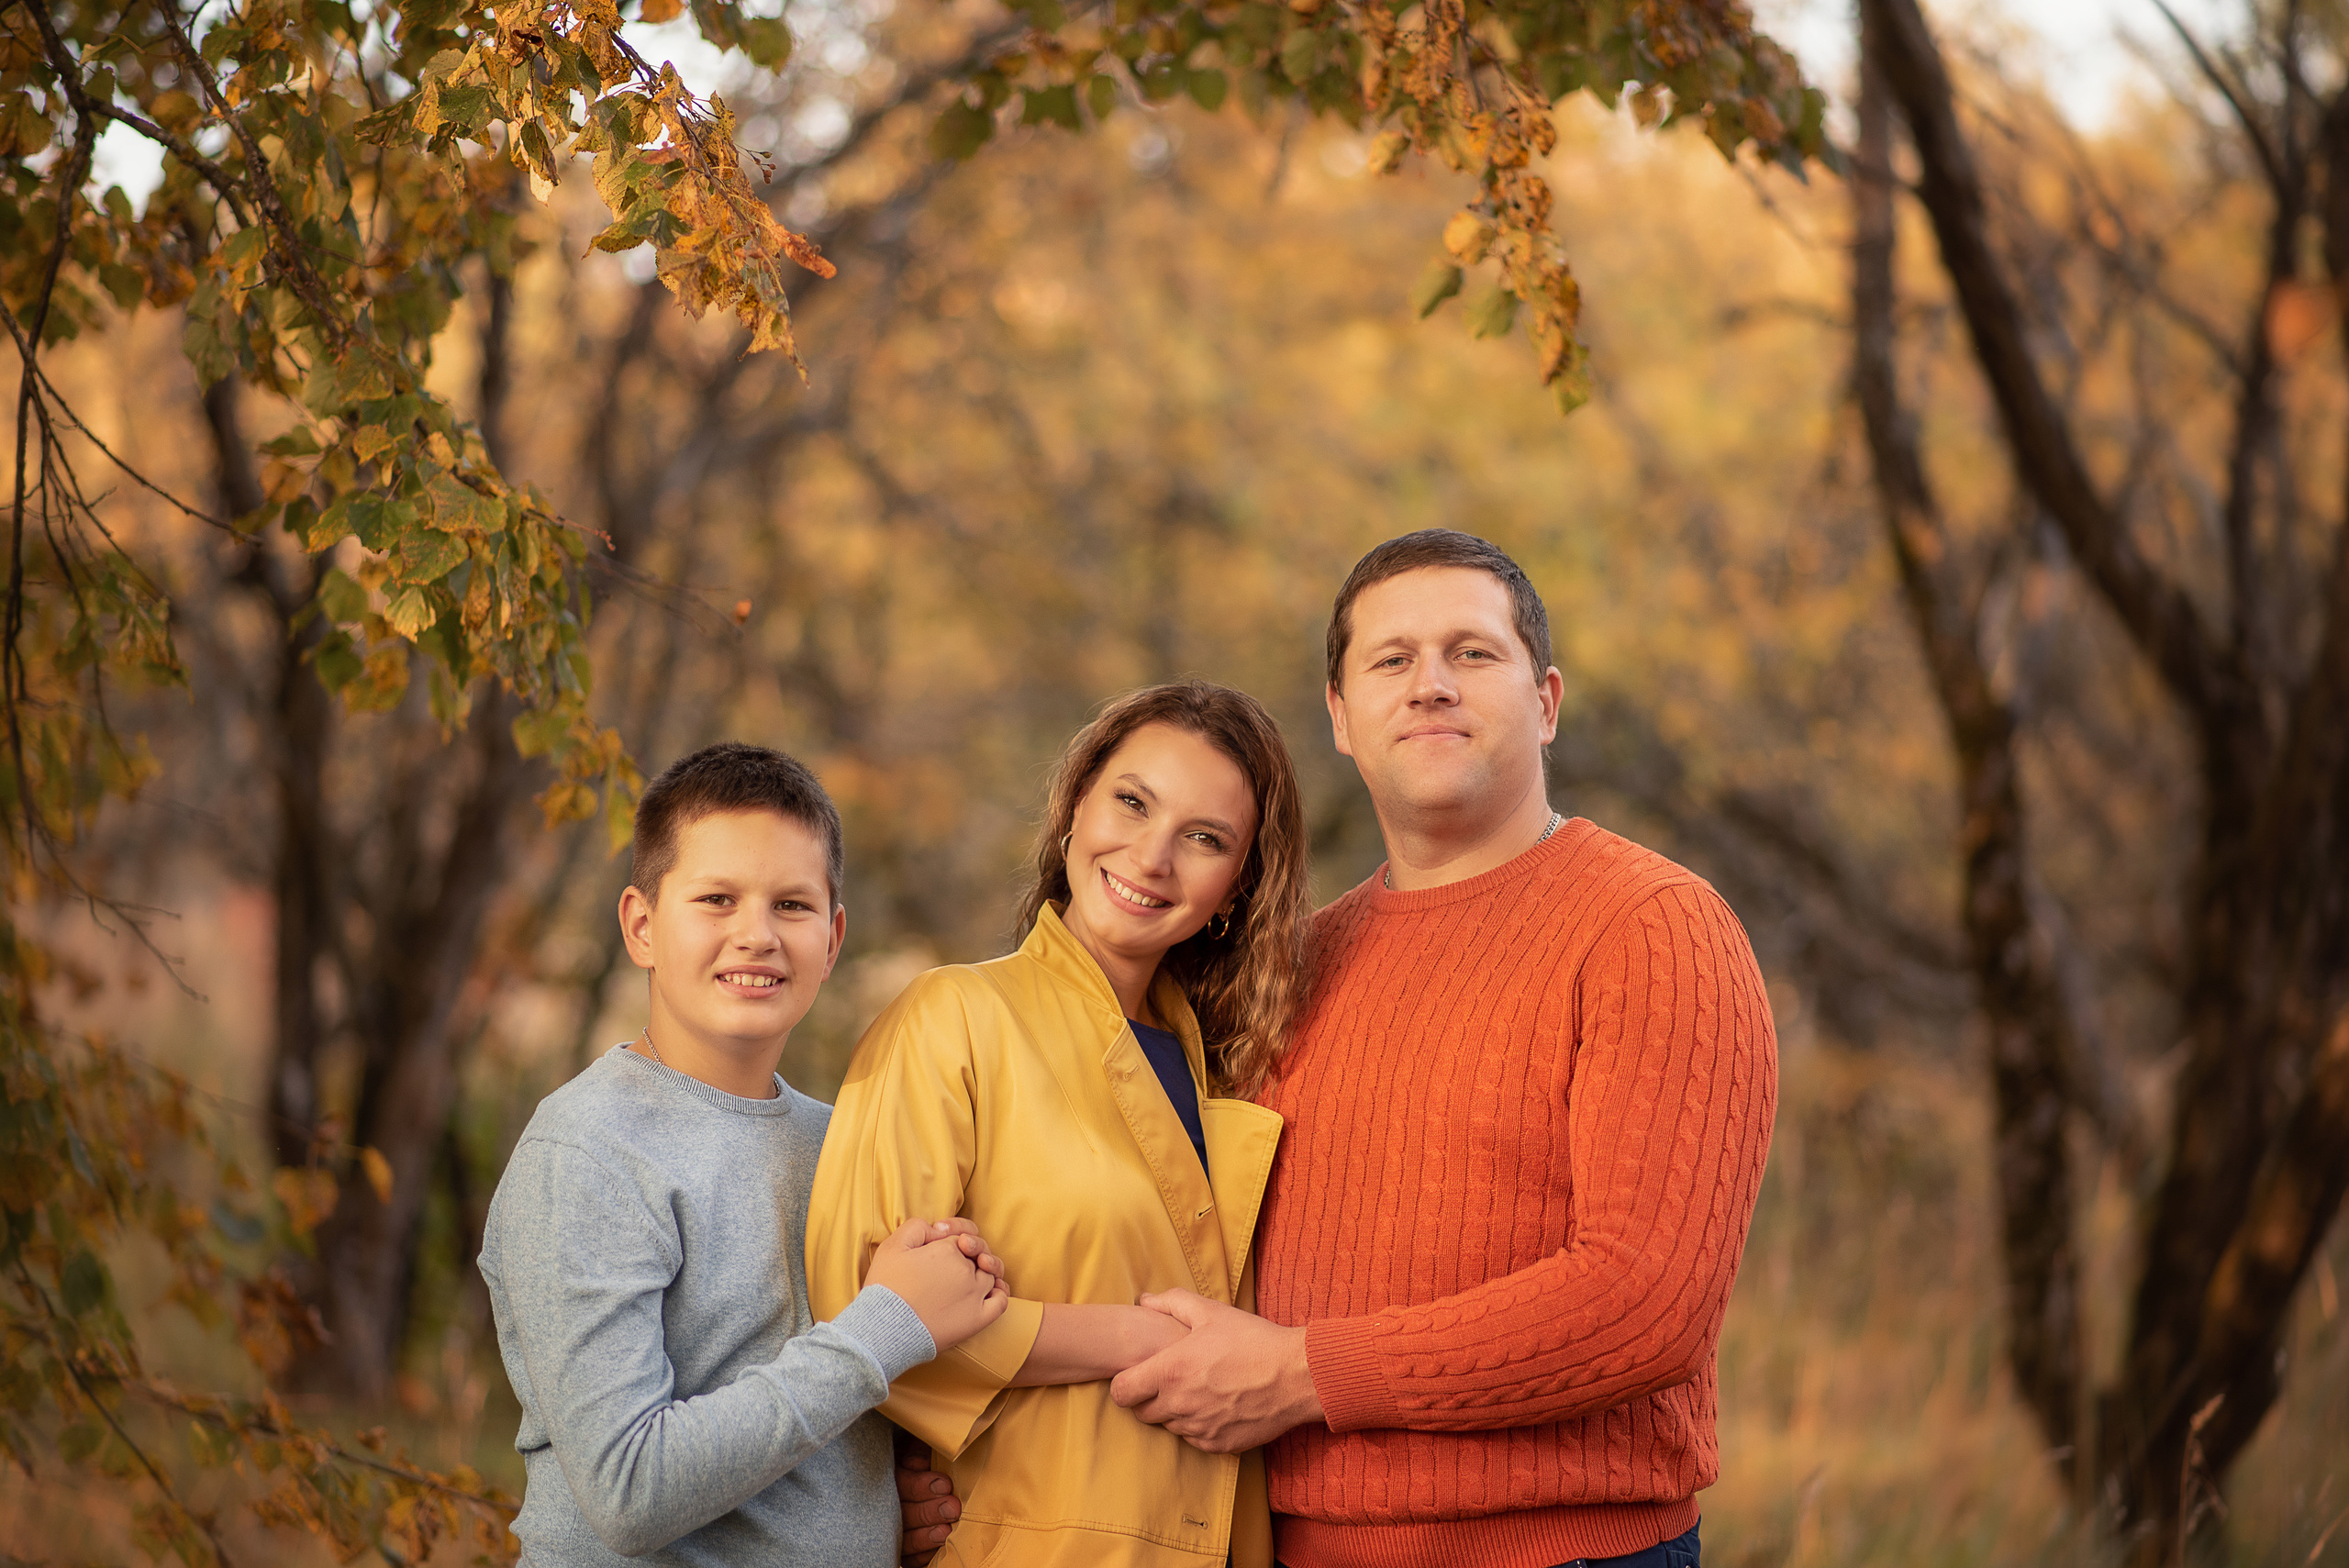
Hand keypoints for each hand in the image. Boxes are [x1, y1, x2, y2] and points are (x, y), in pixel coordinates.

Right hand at [866, 1218, 1008, 1349]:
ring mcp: (974, 1294)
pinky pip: (1000, 1302)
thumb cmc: (886, 1287)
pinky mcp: (977, 1319)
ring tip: (964, 1280)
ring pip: (990, 1276)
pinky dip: (999, 1294)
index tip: (935, 1249)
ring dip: (984, 1273)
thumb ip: (918, 1227)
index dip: (951, 1240)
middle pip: (977, 1256)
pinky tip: (991, 1292)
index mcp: (948, 1249)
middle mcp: (966, 1269)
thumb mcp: (893, 1245)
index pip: (961, 1236)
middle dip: (967, 1256)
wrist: (884, 1327)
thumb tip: (938, 1229)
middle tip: (945, 1268)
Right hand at [893, 1430, 959, 1567]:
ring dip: (925, 1537)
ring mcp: (890, 1531)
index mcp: (888, 1477)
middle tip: (952, 1508)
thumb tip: (923, 1461)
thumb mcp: (913, 1449)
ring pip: (904, 1540)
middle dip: (928, 1512)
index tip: (945, 1484)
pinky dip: (923, 1556)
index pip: (900, 1484)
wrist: (911, 1478)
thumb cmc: (917, 1460)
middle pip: (902, 1514)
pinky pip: (908, 1559)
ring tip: (946, 1532)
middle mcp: (885, 1506)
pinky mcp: (899, 1549)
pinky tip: (938, 1549)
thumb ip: (918, 1452)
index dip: (920, 1486)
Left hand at [1108, 1289, 1322, 1452]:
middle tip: (1170, 1381)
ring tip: (1198, 1390)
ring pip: (1169, 1427)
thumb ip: (1172, 1302)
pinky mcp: (1218, 1445)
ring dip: (1175, 1412)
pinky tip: (1216, 1405)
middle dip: (1148, 1399)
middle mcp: (1180, 1405)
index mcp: (1170, 1372)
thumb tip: (1144, 1301)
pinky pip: (1193, 1440)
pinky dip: (1198, 1426)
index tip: (1138, 1375)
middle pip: (1141, 1414)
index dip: (1125, 1383)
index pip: (1121, 1393)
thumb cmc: (1253, 1340)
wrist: (1296, 1375)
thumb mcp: (1212, 1312)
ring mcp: (1199, 1429)